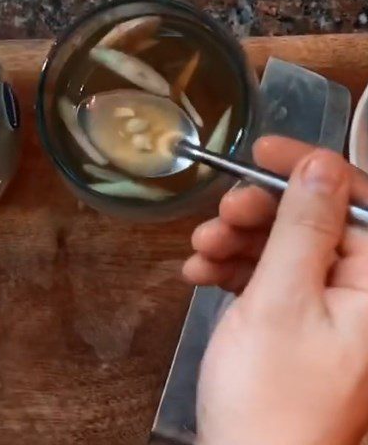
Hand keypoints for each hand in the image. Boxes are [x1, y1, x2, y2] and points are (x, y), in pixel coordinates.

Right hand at [184, 137, 367, 444]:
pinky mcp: (297, 323)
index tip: (261, 152)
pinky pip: (268, 276)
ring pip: (283, 246)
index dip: (310, 167)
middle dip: (261, 212)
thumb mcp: (281, 300)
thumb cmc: (273, 399)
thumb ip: (302, 228)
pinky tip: (200, 276)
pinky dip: (232, 270)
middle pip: (313, 221)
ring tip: (199, 253)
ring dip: (237, 241)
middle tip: (222, 215)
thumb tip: (320, 165)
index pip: (355, 199)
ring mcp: (328, 309)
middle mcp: (360, 293)